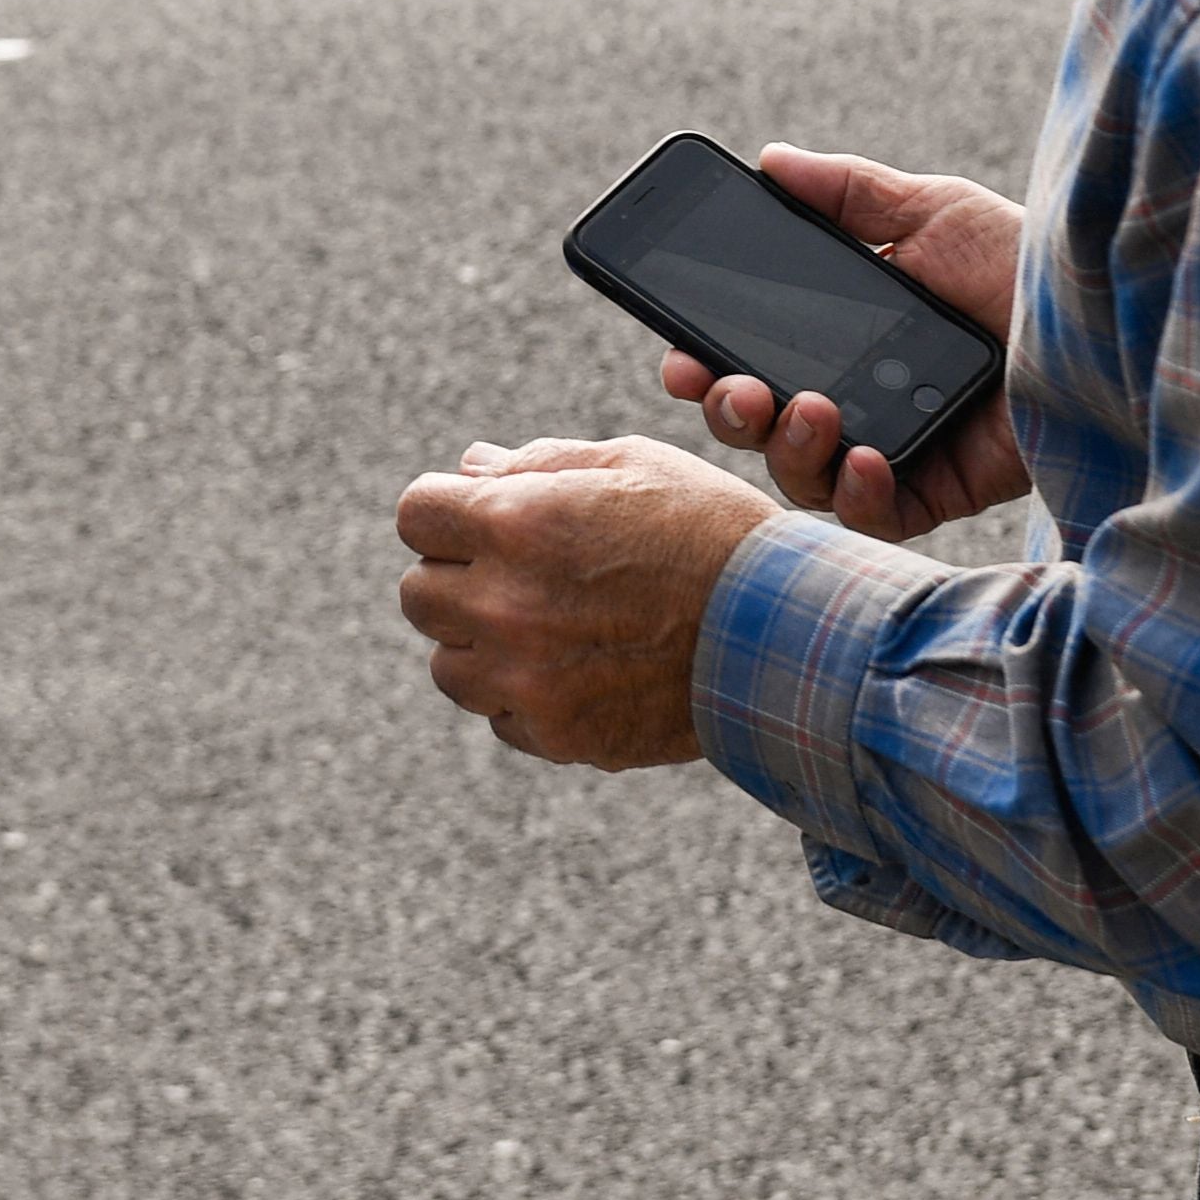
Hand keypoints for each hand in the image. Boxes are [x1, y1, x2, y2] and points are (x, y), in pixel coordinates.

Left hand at [394, 435, 776, 768]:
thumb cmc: (710, 533)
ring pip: (447, 666)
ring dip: (480, 644)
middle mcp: (505, 604)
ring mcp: (527, 678)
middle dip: (458, 576)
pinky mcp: (557, 734)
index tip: (477, 518)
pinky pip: (500, 717)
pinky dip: (523, 697)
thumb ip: (537, 464)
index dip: (446, 511)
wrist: (783, 631)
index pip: (415, 514)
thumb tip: (470, 467)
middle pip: (419, 593)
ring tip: (547, 626)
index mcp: (515, 523)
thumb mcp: (630, 465)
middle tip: (519, 573)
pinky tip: (577, 670)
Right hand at [659, 144, 1030, 543]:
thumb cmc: (1026, 264)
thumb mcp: (932, 213)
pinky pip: (872, 516)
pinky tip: (868, 458)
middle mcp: (859, 397)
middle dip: (729, 412)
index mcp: (844, 337)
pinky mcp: (937, 490)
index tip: (681, 356)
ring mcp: (894, 448)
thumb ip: (848, 192)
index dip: (705, 364)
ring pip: (802, 476)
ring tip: (814, 412)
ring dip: (788, 448)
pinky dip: (857, 494)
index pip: (751, 358)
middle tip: (736, 388)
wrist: (1107, 317)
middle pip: (760, 426)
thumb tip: (771, 159)